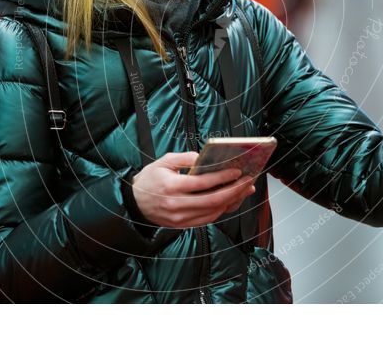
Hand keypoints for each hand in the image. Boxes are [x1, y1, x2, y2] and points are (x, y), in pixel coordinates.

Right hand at [131, 152, 255, 228]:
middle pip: (212, 201)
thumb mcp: (163, 161)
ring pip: (212, 212)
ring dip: (231, 202)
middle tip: (248, 182)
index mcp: (171, 186)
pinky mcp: (182, 225)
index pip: (202, 183)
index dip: (222, 177)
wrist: (134, 203)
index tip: (237, 171)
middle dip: (234, 191)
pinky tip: (230, 200)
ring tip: (244, 190)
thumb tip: (204, 157)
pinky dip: (221, 210)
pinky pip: (207, 219)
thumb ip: (184, 158)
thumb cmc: (150, 179)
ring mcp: (179, 218)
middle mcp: (176, 205)